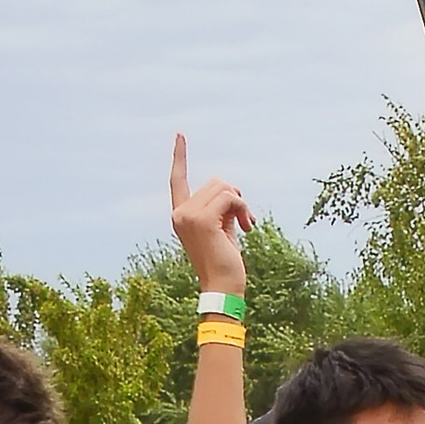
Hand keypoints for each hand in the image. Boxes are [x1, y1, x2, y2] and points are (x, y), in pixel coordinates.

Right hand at [170, 134, 252, 294]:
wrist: (223, 287)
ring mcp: (189, 216)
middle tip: (245, 220)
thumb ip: (221, 208)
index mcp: (181, 215)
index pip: (178, 180)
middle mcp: (180, 214)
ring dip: (241, 204)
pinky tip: (247, 227)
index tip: (180, 135)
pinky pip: (230, 198)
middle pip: (215, 182)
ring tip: (246, 225)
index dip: (180, 157)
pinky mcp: (203, 221)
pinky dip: (243, 209)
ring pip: (224, 188)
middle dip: (234, 197)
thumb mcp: (223, 229)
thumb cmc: (225, 262)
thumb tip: (231, 191)